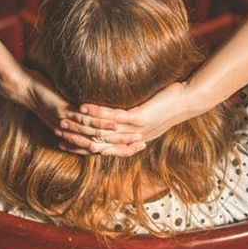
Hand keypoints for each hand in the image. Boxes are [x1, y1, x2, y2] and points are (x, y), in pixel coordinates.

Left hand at [21, 70, 145, 156]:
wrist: (23, 88)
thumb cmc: (45, 94)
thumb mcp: (65, 105)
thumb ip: (80, 111)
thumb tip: (96, 108)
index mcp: (73, 134)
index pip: (100, 146)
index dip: (119, 148)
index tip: (139, 146)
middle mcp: (71, 133)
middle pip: (101, 144)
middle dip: (123, 145)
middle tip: (143, 143)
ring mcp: (68, 124)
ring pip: (95, 134)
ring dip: (116, 136)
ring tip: (135, 134)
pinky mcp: (64, 113)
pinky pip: (85, 121)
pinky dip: (101, 122)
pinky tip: (114, 121)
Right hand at [56, 81, 198, 155]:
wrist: (190, 101)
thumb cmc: (169, 103)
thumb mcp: (149, 113)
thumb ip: (133, 117)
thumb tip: (120, 113)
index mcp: (133, 140)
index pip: (104, 148)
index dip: (84, 147)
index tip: (65, 143)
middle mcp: (132, 138)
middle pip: (99, 143)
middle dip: (77, 138)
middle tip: (57, 132)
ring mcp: (136, 129)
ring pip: (103, 131)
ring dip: (82, 125)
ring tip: (64, 118)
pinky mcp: (140, 117)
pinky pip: (114, 116)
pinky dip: (97, 111)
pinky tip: (83, 105)